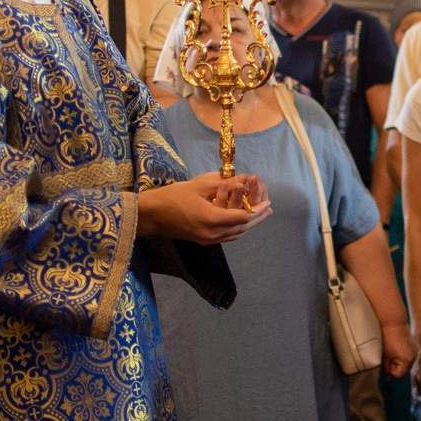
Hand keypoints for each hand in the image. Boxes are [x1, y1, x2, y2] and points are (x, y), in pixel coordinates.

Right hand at [139, 175, 270, 243]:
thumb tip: (244, 179)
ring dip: (249, 225)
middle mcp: (212, 234)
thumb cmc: (173, 196)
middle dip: (257, 218)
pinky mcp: (203, 241)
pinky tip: (241, 222)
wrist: (151, 215)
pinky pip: (227, 236)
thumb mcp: (199, 186)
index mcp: (212, 219)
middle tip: (269, 209)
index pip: (243, 217)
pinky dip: (238, 229)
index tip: (268, 202)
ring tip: (260, 215)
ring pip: (236, 234)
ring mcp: (207, 240)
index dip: (258, 210)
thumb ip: (224, 185)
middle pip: (243, 228)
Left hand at [380, 319, 413, 378]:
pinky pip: (410, 358)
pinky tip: (399, 348)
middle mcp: (414, 358)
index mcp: (407, 361)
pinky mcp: (416, 348)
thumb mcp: (385, 356)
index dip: (391, 370)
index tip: (389, 360)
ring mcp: (416, 352)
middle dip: (397, 367)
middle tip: (391, 356)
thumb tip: (387, 379)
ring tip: (395, 352)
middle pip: (404, 372)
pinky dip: (404, 357)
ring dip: (400, 363)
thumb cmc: (388, 339)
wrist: (394, 323)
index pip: (398, 375)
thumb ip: (386, 369)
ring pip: (407, 365)